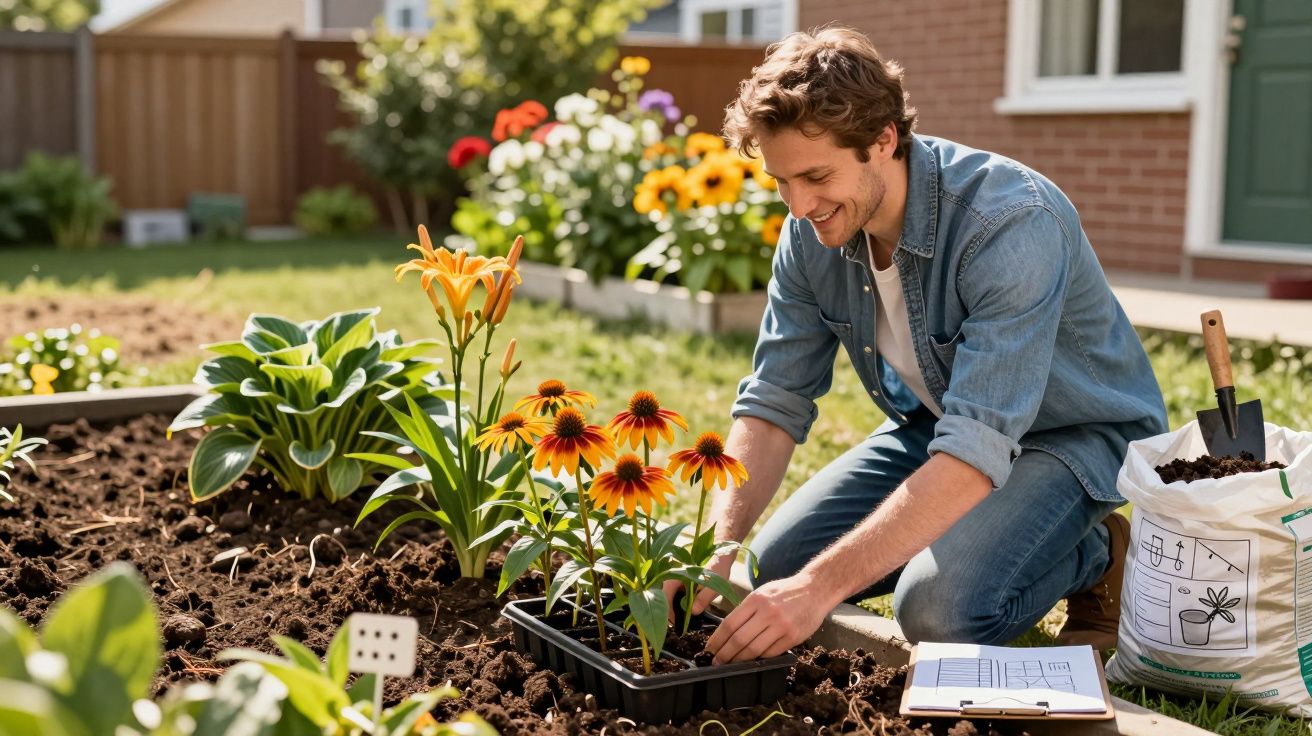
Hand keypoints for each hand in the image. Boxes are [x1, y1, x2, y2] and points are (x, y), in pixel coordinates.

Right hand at [663, 550, 735, 623]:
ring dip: (671, 607)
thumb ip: (704, 597)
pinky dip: (676, 602)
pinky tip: (684, 610)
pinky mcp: (678, 579)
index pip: (665, 594)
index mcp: (677, 574)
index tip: (676, 623)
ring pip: (666, 594)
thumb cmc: (718, 569)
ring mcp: (674, 576)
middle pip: (662, 596)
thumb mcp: (714, 585)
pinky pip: (673, 592)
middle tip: (678, 624)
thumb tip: (693, 612)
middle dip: (668, 611)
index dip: (668, 610)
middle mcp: (672, 574)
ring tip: (680, 619)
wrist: (721, 556)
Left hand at [705, 573, 829, 664]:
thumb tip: (727, 631)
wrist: (815, 589)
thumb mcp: (762, 593)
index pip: (730, 624)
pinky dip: (759, 659)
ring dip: (739, 660)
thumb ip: (747, 610)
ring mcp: (781, 626)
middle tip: (716, 661)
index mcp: (756, 600)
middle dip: (724, 654)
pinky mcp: (793, 637)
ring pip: (754, 650)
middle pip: (739, 639)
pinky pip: (771, 653)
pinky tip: (751, 661)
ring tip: (730, 664)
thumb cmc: (785, 592)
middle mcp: (768, 612)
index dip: (717, 639)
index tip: (709, 648)